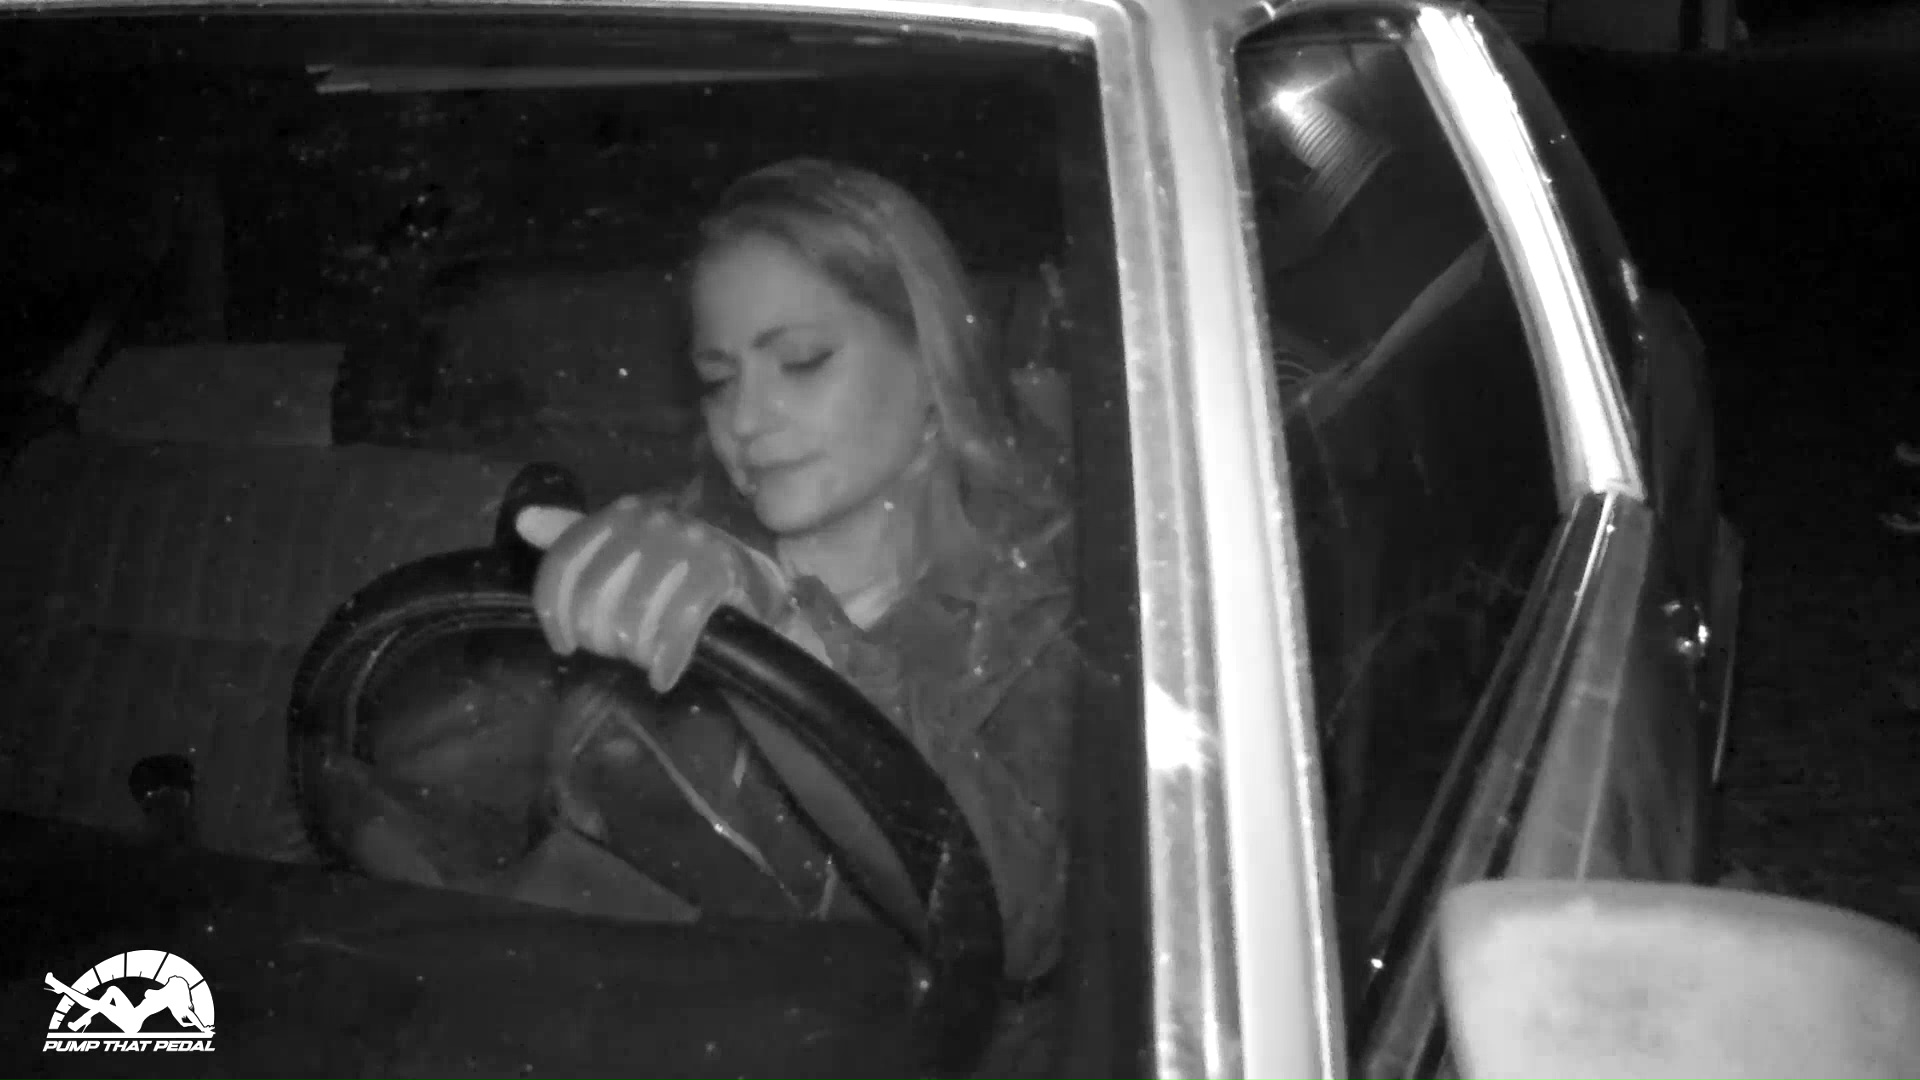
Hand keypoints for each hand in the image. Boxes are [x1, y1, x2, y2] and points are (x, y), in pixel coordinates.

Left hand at [516, 497, 790, 692]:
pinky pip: (678, 627)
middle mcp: (650, 520)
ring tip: (641, 661)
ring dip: (633, 651)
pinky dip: (667, 660)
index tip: (561, 644)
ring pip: (633, 616)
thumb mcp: (622, 548)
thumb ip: (573, 536)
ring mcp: (687, 544)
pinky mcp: (719, 573)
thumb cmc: (672, 568)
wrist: (748, 578)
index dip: (554, 610)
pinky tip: (661, 678)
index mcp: (620, 513)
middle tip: (611, 653)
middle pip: (593, 596)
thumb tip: (523, 521)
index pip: (565, 562)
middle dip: (598, 636)